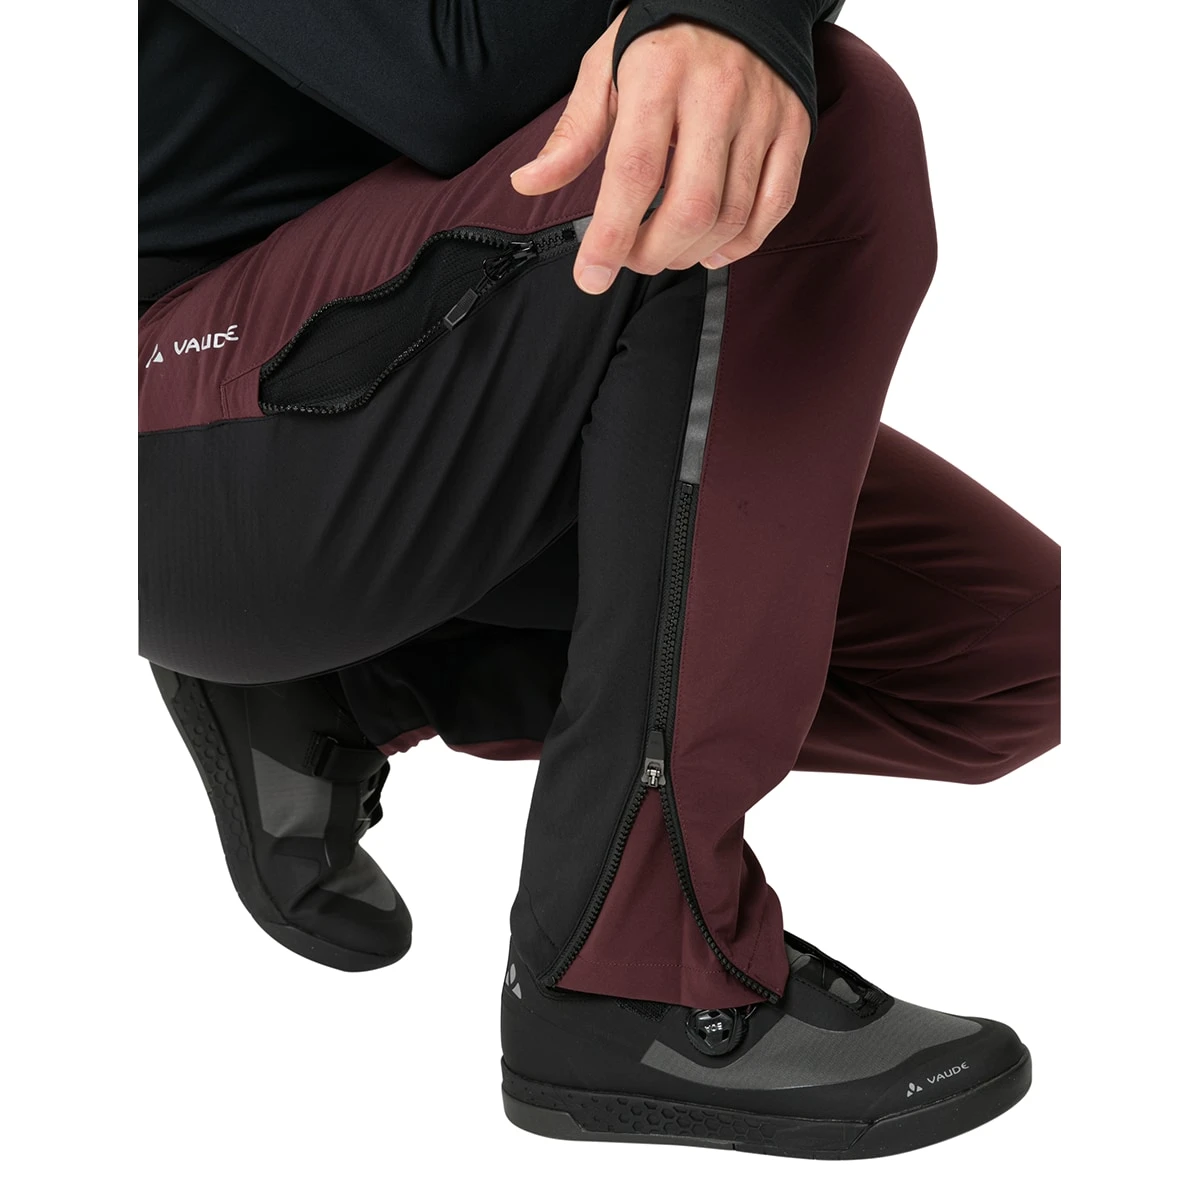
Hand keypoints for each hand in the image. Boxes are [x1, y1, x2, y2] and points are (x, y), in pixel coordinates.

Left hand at [510, 12, 810, 293]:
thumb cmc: (663, 41)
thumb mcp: (606, 70)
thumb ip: (573, 134)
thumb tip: (527, 183)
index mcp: (660, 76)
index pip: (634, 173)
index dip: (612, 236)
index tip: (592, 276)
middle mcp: (717, 93)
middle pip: (690, 207)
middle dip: (654, 252)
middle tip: (632, 258)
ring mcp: (762, 113)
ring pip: (731, 215)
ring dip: (692, 253)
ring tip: (666, 251)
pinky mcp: (793, 128)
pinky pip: (774, 206)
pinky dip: (742, 244)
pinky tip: (713, 249)